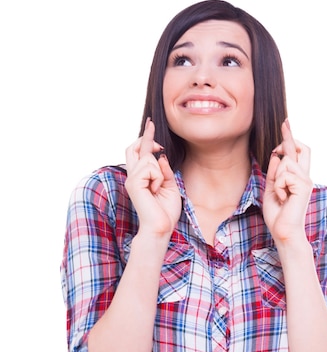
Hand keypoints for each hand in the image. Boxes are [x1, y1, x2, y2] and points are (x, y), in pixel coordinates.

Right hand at [125, 119, 181, 235]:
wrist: (160, 227)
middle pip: (133, 147)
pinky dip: (158, 177)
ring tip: (158, 188)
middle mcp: (132, 176)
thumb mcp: (170, 186)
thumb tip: (161, 156)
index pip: (140, 152)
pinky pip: (151, 168)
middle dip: (146, 138)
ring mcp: (131, 179)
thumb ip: (165, 171)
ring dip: (160, 171)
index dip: (146, 137)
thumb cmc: (165, 211)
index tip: (151, 124)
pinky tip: (155, 190)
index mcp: (140, 177)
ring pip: (148, 158)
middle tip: (155, 135)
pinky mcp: (133, 183)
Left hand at [262, 119, 312, 243]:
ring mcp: (306, 180)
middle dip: (289, 137)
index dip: (290, 138)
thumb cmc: (278, 214)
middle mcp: (304, 177)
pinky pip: (284, 174)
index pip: (296, 153)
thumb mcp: (272, 189)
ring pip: (286, 162)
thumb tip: (277, 154)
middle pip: (300, 148)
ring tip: (281, 194)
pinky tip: (283, 198)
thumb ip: (274, 173)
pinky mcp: (304, 185)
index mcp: (297, 178)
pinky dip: (279, 186)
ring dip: (277, 177)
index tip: (286, 123)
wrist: (284, 232)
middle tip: (284, 124)